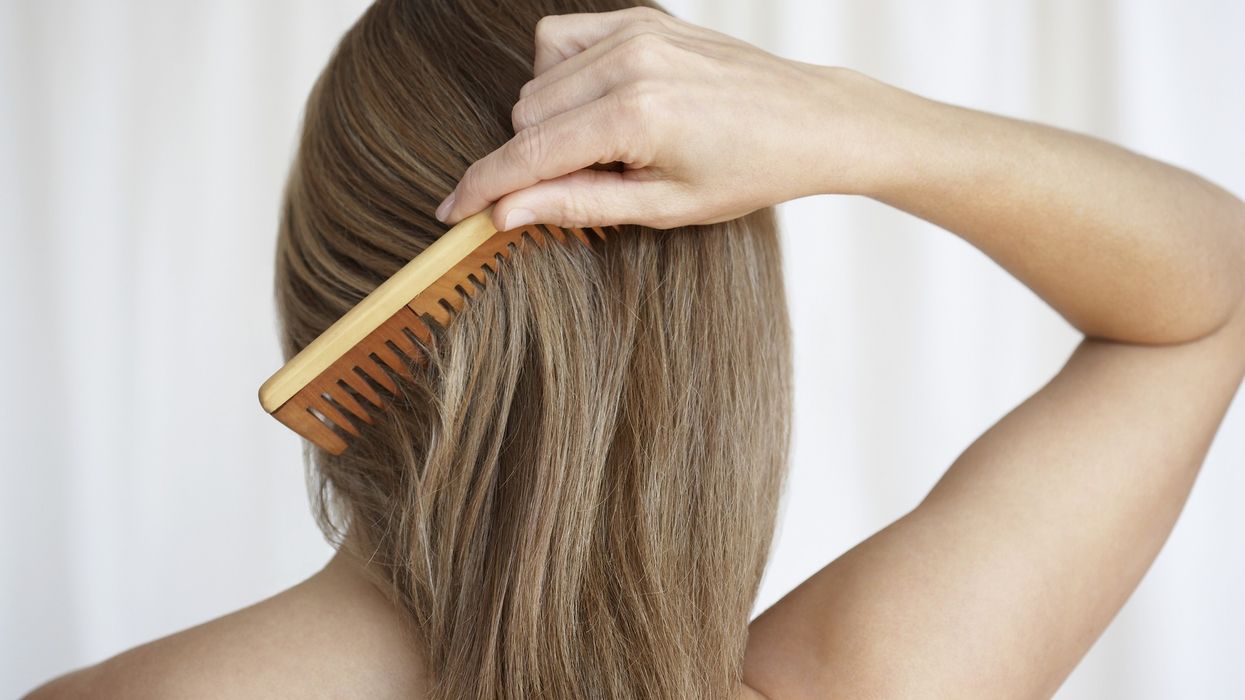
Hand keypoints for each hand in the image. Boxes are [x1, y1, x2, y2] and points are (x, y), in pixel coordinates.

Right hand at [435, 6, 875, 230]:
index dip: (483, 186)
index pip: (529, 153)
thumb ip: (577, 205)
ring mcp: (634, 30)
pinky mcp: (641, 16)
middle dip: (535, 158)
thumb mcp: (663, 207)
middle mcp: (628, 60)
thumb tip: (506, 212)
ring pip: (537, 79)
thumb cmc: (747, 172)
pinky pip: (560, 41)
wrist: (809, 121)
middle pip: (525, 114)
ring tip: (609, 145)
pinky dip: (562, 76)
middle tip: (594, 181)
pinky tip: (599, 103)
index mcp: (636, 115)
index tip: (451, 212)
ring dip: (551, 120)